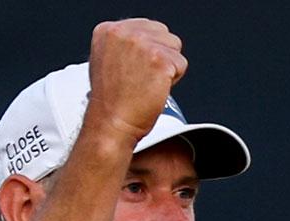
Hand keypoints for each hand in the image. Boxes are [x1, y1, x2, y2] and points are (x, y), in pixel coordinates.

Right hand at [85, 19, 186, 141]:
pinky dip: (173, 81)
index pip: (148, 28)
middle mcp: (124, 33)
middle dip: (160, 56)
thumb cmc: (111, 101)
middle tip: (142, 78)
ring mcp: (142, 44)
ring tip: (147, 83)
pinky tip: (154, 89)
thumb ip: (125, 44)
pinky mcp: (159, 59)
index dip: (148, 51)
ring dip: (167, 67)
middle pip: (164, 35)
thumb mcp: (107, 61)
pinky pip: (181, 64)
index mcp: (108, 30)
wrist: (112, 123)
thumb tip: (146, 40)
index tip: (136, 68)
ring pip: (175, 48)